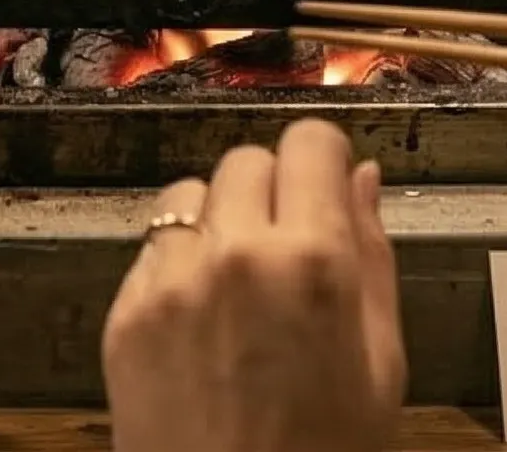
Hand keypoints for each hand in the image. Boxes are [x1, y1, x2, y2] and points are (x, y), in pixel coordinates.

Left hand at [102, 121, 404, 451]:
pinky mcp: (124, 313)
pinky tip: (204, 321)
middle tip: (289, 246)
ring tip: (241, 282)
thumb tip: (364, 176)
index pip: (311, 143)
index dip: (324, 160)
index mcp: (313, 262)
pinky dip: (178, 265)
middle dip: (273, 190)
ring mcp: (169, 282)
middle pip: (247, 159)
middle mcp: (234, 253)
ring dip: (218, 219)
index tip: (327, 185)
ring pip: (190, 194)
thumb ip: (372, 257)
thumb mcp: (382, 365)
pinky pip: (152, 249)